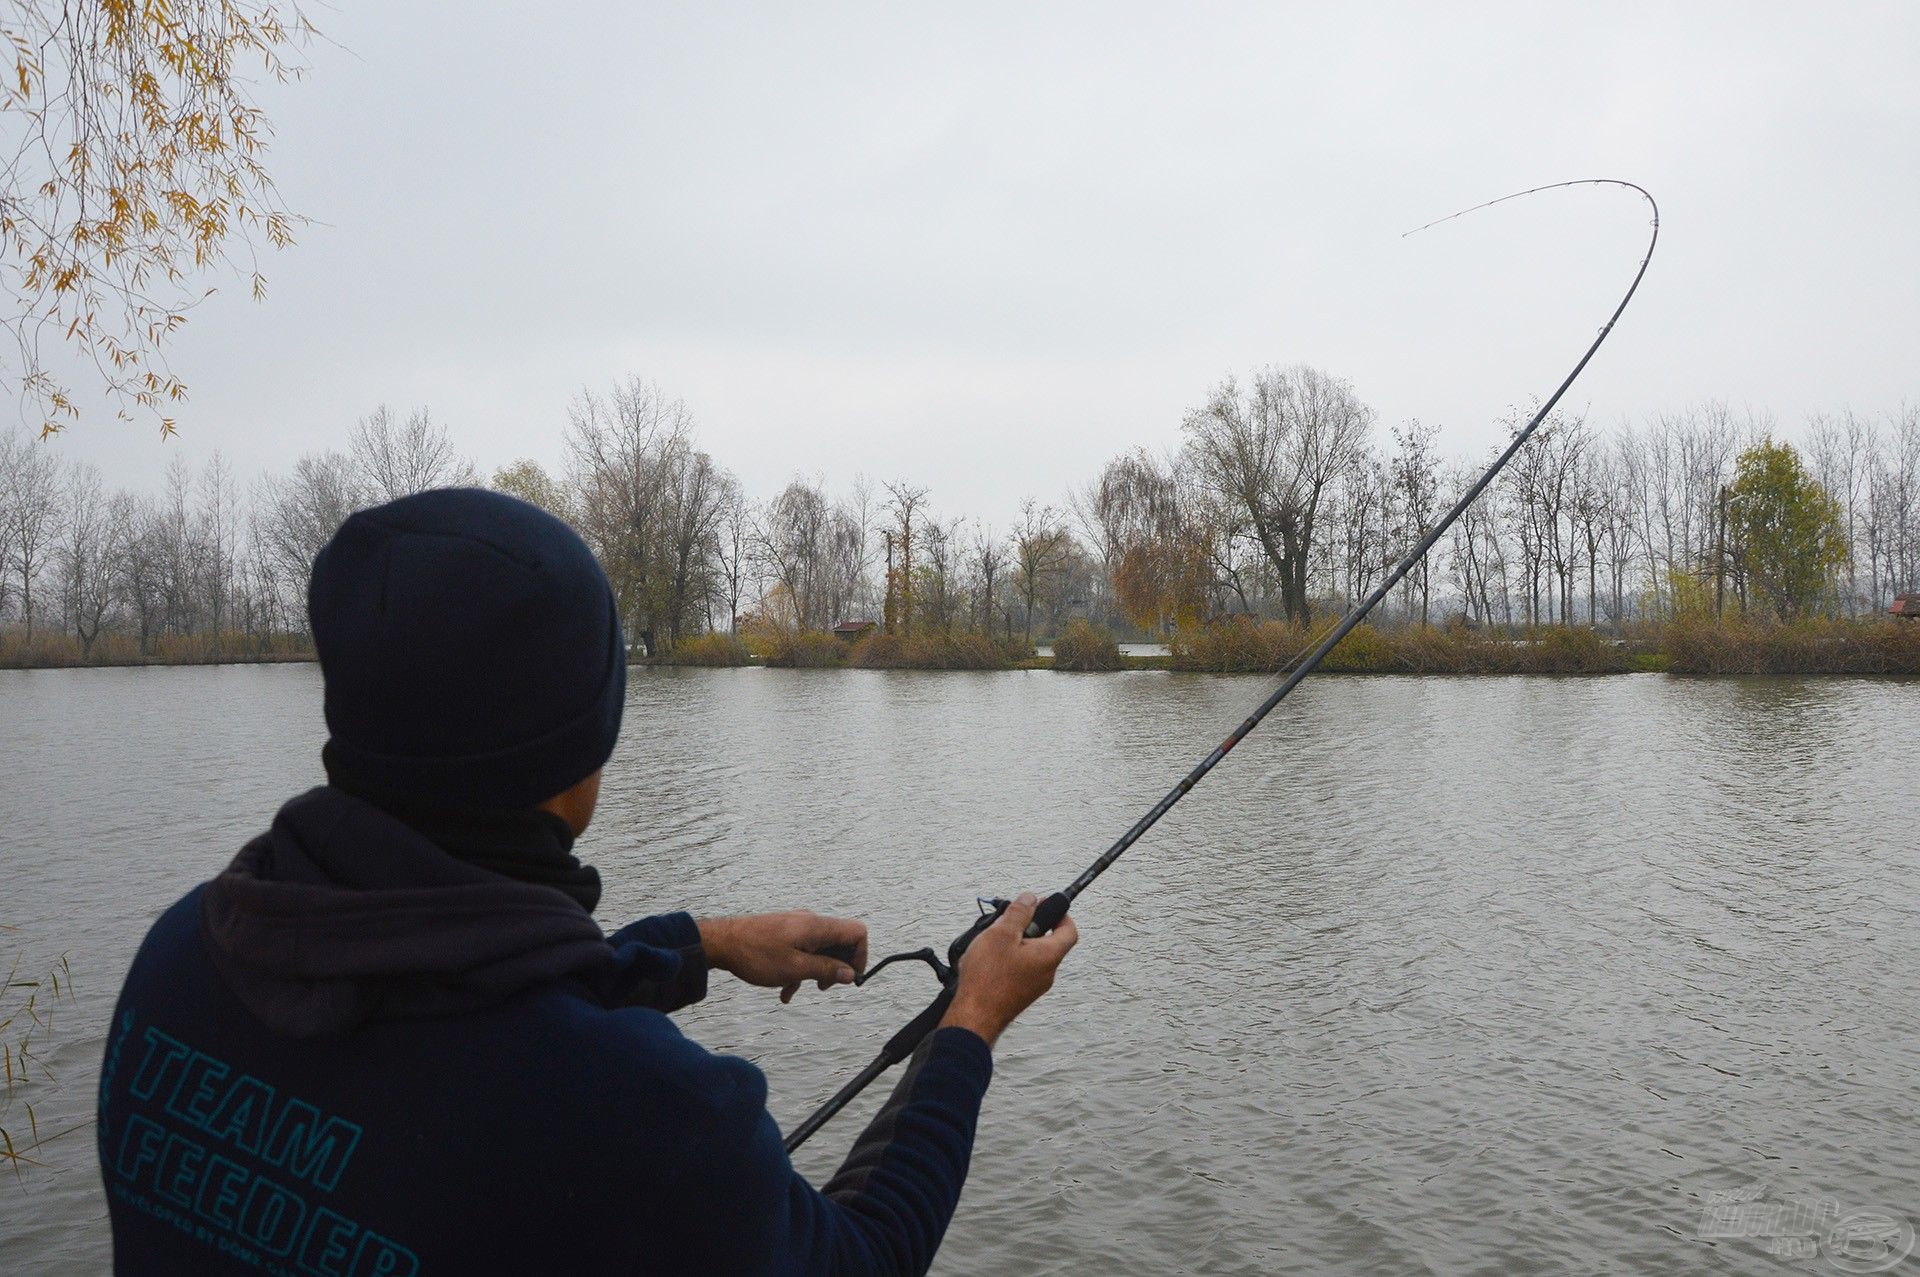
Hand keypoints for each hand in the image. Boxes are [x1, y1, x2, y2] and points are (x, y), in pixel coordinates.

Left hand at [696, 912, 867, 1003]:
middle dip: (836, 967)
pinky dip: (799, 968)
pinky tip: (784, 990)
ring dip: (814, 971)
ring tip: (797, 990)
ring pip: (819, 949)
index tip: (850, 977)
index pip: (857, 932)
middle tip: (823, 987)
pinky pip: (802, 950)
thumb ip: (826, 970)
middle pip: (839, 942)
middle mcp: (810, 922)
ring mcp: (796, 926)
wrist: (722, 942)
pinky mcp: (784, 932)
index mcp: (817, 927)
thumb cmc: (757, 955)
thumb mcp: (795, 968)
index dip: (860, 956)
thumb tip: (850, 974)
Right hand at [938, 893, 1078, 1046]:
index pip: (1069, 929)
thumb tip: (1030, 899)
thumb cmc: (987, 979)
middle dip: (1028, 926)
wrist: (974, 1018)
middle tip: (1008, 920)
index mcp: (1049, 955)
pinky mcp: (1018, 994)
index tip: (1044, 904)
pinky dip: (1006, 959)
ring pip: (1030, 955)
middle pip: (1047, 940)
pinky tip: (985, 959)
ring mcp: (1033, 986)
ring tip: (991, 941)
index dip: (1060, 913)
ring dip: (1014, 943)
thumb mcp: (1001, 933)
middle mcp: (1046, 972)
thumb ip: (1019, 913)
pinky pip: (1019, 969)